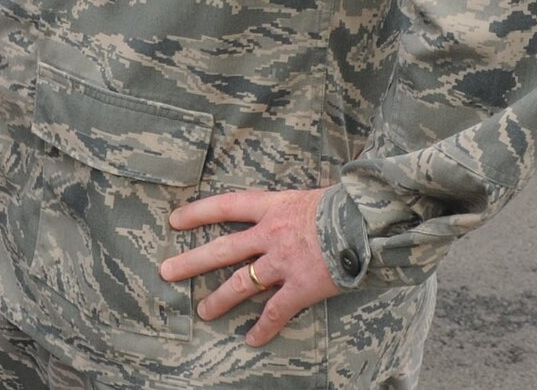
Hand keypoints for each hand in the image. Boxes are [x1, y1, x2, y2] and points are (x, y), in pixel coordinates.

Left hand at [159, 188, 342, 346]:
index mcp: (272, 207)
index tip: (175, 221)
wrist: (370, 222)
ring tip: (203, 312)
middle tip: (166, 272)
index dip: (198, 213)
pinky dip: (264, 328)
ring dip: (220, 299)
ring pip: (242, 284)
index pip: (225, 206)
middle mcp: (270, 235)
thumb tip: (294, 210)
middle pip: (222, 249)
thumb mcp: (311, 196)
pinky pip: (276, 312)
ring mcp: (283, 262)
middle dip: (191, 262)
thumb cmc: (347, 205)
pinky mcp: (302, 287)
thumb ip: (293, 208)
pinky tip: (251, 339)